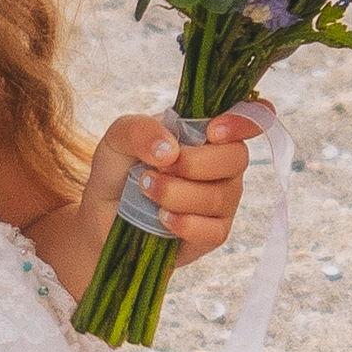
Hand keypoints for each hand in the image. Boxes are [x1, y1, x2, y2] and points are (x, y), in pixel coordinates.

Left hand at [81, 111, 262, 265]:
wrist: (102, 216)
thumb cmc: (118, 170)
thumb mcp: (118, 138)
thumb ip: (140, 129)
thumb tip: (171, 149)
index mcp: (206, 132)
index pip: (250, 118)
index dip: (245, 121)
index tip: (213, 131)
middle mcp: (222, 163)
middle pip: (238, 157)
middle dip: (194, 163)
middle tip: (157, 167)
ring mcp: (222, 199)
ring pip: (221, 196)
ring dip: (177, 193)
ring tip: (146, 189)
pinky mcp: (213, 233)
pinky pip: (213, 230)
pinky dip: (184, 223)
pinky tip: (161, 218)